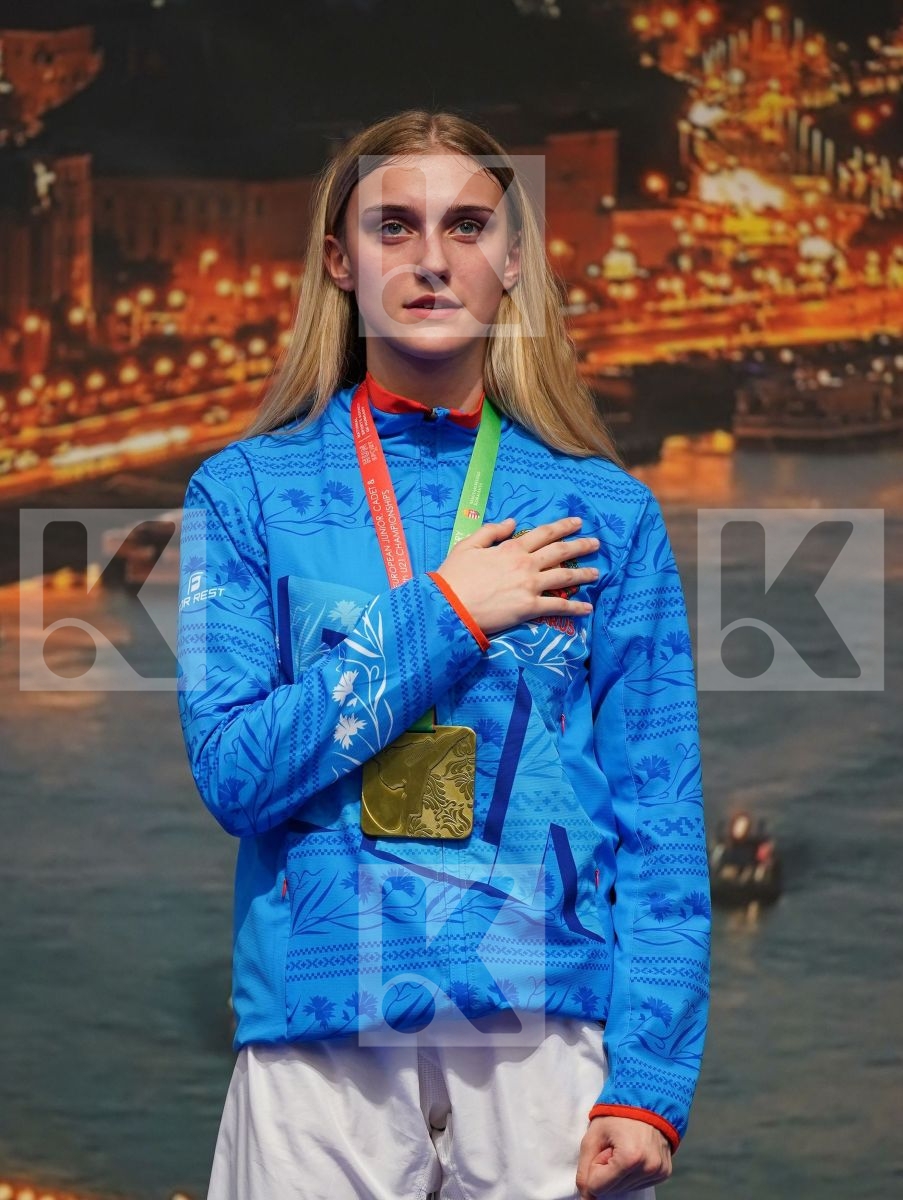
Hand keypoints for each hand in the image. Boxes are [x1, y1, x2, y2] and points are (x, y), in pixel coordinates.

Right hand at [434, 516, 599, 637]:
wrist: (450, 606)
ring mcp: (530, 586)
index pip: (543, 534)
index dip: (562, 527)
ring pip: (564, 576)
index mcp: (512, 548)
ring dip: (583, 574)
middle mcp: (526, 564)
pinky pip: (558, 606)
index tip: (578, 523)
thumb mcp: (468, 545)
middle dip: (580, 545)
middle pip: (560, 552)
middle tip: (596, 543)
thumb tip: (513, 522)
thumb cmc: (455, 575)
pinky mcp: (530, 607)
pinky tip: (587, 608)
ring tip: (596, 573)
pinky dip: (575, 607)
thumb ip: (491, 531)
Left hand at [575, 1116, 672, 1196]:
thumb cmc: (617, 1115)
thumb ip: (584, 1168)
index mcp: (629, 1158)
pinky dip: (632, 1173)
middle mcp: (648, 1168)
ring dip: (619, 1173)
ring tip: (624, 1148)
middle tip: (613, 1147)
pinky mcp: (664, 1173)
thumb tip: (585, 1197)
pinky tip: (634, 1153)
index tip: (602, 1149)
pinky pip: (638, 1184)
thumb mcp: (593, 1136)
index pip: (598, 1186)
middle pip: (612, 1190)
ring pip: (625, 1189)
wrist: (646, 1101)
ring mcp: (658, 1172)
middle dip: (606, 1171)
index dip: (595, 1167)